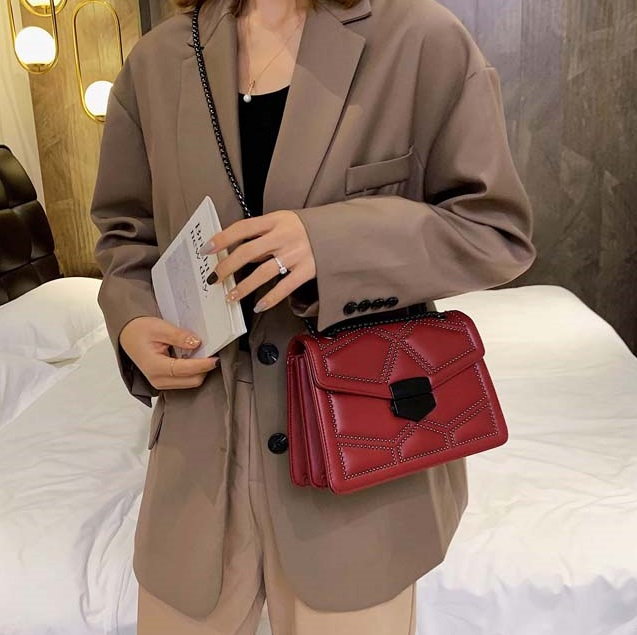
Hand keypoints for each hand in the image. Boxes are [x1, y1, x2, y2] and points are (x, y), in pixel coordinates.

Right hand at [119, 316, 218, 389]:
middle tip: (212, 353)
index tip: (215, 358)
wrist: (128, 334)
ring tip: (203, 355)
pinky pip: (185, 381)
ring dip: (199, 371)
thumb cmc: (140, 330)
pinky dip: (193, 372)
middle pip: (191, 381)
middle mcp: (158, 380)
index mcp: (155, 367)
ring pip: (190, 383)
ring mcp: (161, 383)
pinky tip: (194, 359)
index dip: (202, 365)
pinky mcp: (165, 382)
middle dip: (204, 369)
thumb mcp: (159, 327)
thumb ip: (179, 336)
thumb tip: (197, 343)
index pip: (185, 370)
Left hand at [200, 210, 315, 312]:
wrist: (338, 232)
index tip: (206, 249)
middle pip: (248, 252)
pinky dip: (270, 298)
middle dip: (227, 266)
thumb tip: (237, 253)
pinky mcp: (306, 270)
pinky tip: (258, 305)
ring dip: (244, 286)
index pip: (242, 228)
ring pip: (263, 272)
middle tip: (214, 278)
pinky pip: (284, 287)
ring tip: (230, 296)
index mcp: (275, 220)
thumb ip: (262, 235)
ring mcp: (295, 254)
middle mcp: (283, 236)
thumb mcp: (283, 221)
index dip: (222, 238)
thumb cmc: (304, 228)